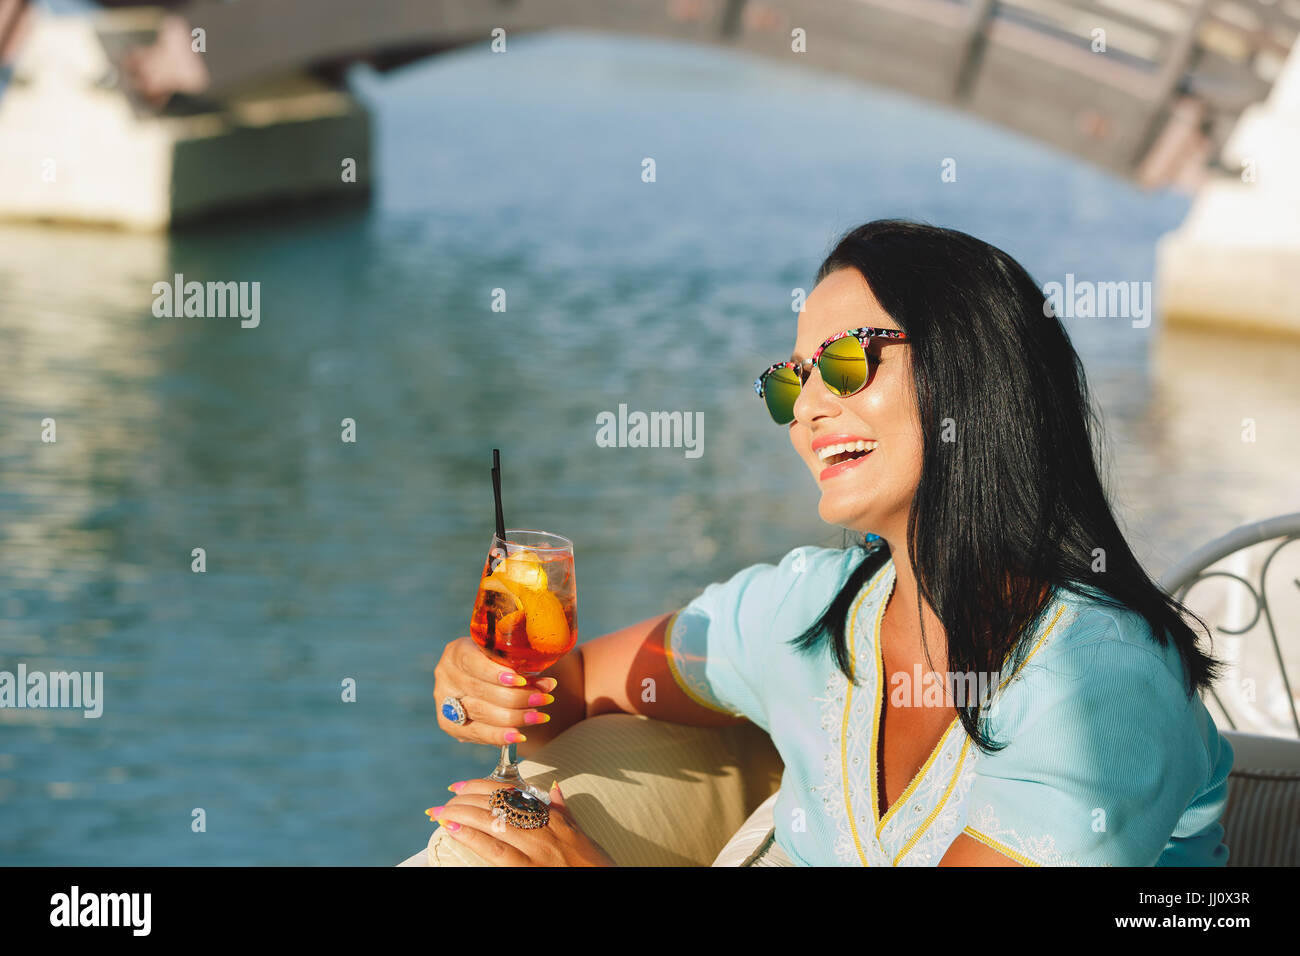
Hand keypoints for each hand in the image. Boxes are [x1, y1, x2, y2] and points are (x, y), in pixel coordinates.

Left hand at [428, 779, 615, 866]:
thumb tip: (555, 788)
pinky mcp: (529, 871)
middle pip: (499, 806)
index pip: (512, 793)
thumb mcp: (581, 834)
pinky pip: (496, 852)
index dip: (482, 786)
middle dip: (467, 800)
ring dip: (463, 816)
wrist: (607, 884)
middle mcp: (544, 831)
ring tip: (441, 813)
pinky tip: (454, 832)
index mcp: (554, 819)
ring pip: (494, 825)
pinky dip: (472, 839)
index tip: (461, 786)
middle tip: (446, 800)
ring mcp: (537, 852)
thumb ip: (563, 811)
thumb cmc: (595, 864)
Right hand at [434, 636, 555, 745]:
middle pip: (480, 690)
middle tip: (543, 699)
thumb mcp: (505, 657)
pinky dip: (500, 736)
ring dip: (514, 716)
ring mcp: (445, 702)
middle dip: (516, 697)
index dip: (496, 673)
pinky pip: (477, 733)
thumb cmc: (497, 662)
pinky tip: (519, 736)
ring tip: (538, 716)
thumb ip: (522, 667)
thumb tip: (549, 685)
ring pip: (480, 712)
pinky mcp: (450, 724)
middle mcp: (446, 676)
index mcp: (457, 652)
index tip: (522, 680)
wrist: (480, 679)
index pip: (473, 663)